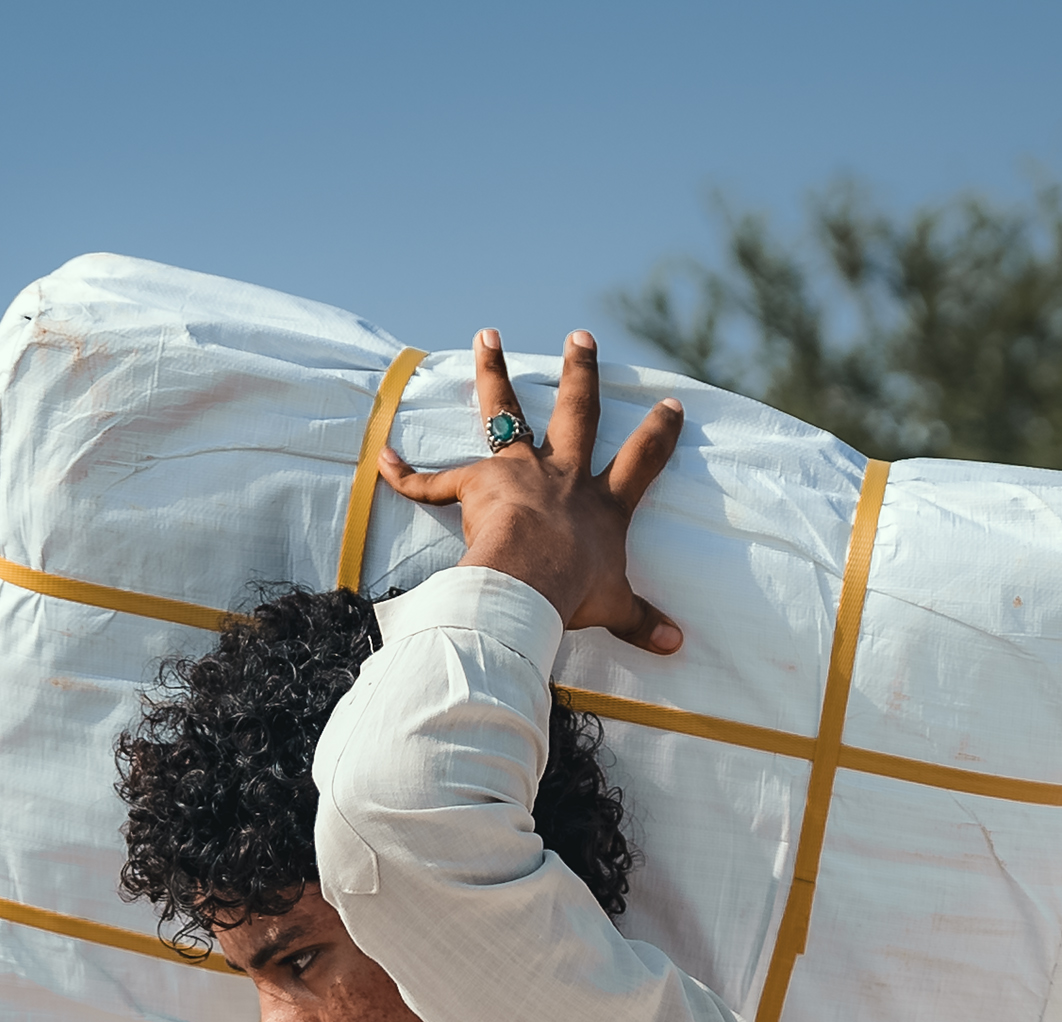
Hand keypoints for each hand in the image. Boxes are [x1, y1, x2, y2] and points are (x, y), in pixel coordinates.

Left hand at [380, 329, 685, 653]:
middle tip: (582, 337)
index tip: (671, 406)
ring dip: (495, 373)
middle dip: (581, 373)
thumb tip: (676, 645)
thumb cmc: (574, 590)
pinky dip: (405, 474)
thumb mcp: (614, 606)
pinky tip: (384, 460)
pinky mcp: (476, 484)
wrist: (532, 576)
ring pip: (506, 412)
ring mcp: (519, 471)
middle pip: (578, 413)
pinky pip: (433, 481)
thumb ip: (641, 621)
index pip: (641, 462)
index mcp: (602, 504)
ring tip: (486, 336)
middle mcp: (564, 475)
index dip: (659, 434)